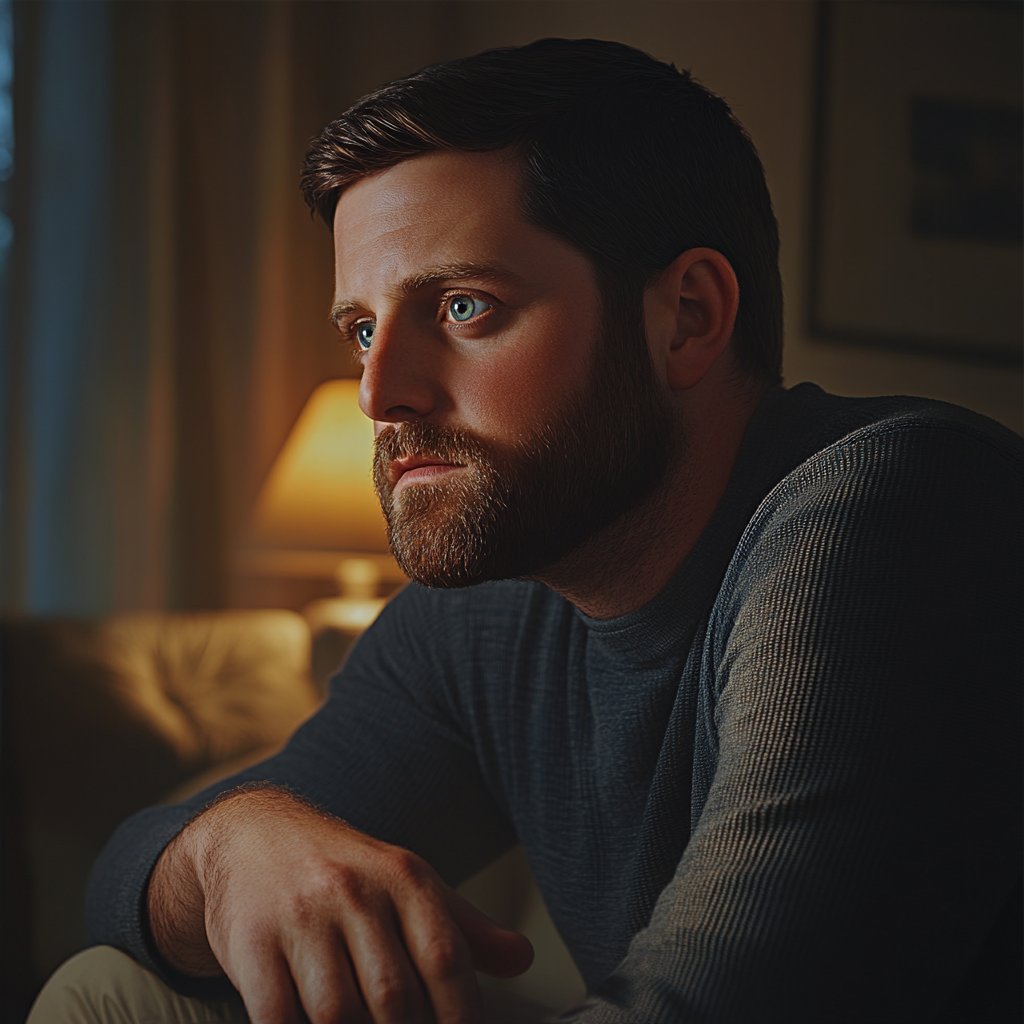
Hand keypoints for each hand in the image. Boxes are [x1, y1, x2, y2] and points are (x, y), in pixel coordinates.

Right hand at [147, 786, 533, 1022]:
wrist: (252, 835)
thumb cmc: (342, 869)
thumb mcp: (406, 881)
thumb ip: (463, 926)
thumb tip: (521, 958)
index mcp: (402, 876)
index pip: (445, 957)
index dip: (461, 1015)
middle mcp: (353, 891)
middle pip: (394, 996)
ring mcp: (299, 918)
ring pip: (337, 1015)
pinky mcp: (251, 945)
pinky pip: (279, 1018)